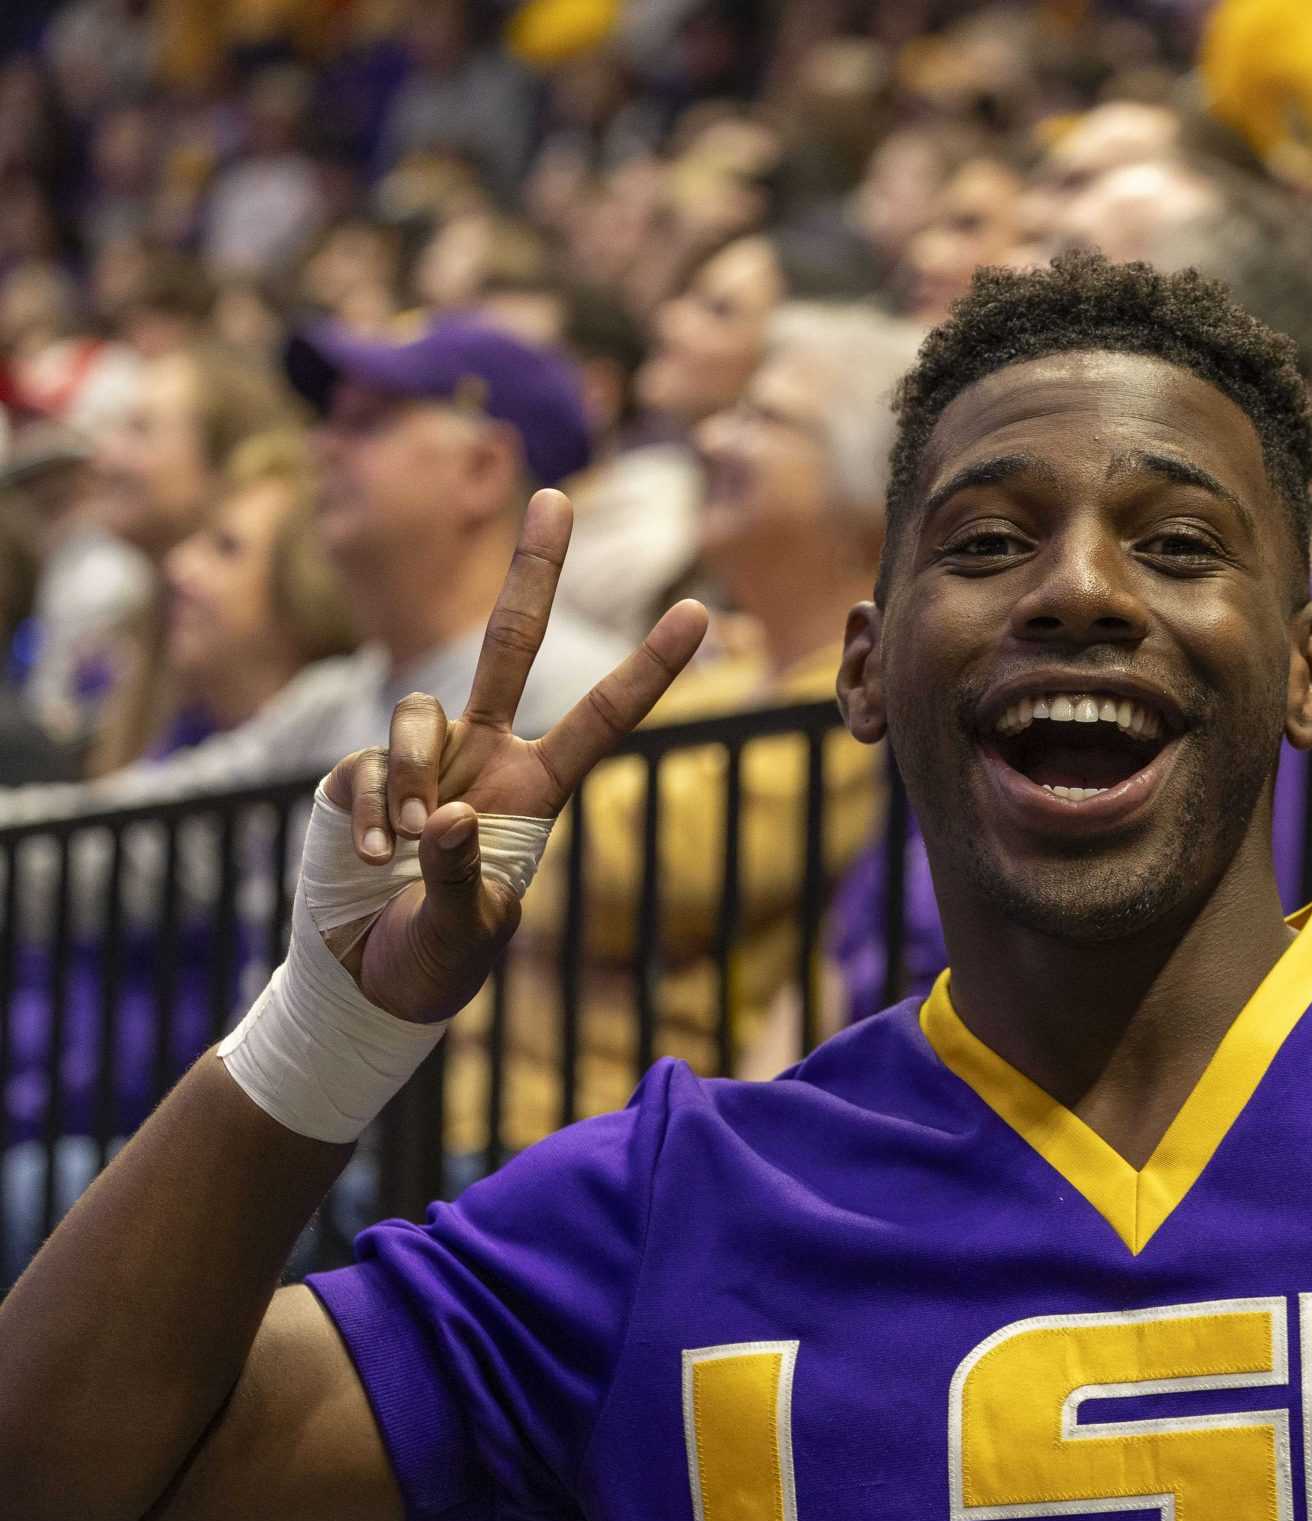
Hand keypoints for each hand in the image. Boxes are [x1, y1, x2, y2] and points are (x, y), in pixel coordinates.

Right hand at [320, 490, 708, 1022]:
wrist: (366, 983)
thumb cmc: (438, 962)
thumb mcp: (468, 932)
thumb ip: (463, 876)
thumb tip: (450, 816)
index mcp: (538, 788)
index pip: (603, 716)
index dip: (648, 667)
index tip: (699, 611)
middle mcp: (486, 756)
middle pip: (510, 643)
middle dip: (533, 570)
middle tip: (555, 493)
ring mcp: (424, 759)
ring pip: (421, 714)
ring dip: (414, 779)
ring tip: (404, 851)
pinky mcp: (362, 772)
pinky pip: (369, 763)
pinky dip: (373, 810)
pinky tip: (374, 857)